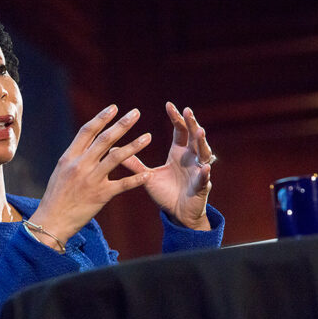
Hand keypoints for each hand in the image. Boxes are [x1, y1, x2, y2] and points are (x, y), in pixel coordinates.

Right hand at [29, 105, 151, 247]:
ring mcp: (91, 180)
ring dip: (134, 146)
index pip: (87, 131)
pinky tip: (148, 174)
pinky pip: (122, 184)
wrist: (52, 221)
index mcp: (69, 157)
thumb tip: (88, 143)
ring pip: (116, 157)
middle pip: (104, 139)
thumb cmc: (56, 196)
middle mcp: (80, 165)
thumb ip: (75, 157)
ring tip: (148, 137)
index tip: (114, 108)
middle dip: (122, 124)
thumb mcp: (61, 171)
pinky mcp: (100, 195)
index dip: (101, 118)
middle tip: (136, 113)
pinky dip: (136, 179)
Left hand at [120, 102, 213, 229]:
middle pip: (194, 137)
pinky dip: (204, 173)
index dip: (176, 118)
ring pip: (203, 154)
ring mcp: (198, 171)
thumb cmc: (165, 192)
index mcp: (179, 153)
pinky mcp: (201, 187)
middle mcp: (191, 159)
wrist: (177, 213)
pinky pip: (204, 179)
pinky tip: (204, 168)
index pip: (180, 131)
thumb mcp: (147, 176)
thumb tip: (113, 150)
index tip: (169, 105)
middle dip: (192, 124)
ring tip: (200, 132)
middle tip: (188, 111)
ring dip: (202, 143)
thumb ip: (133, 163)